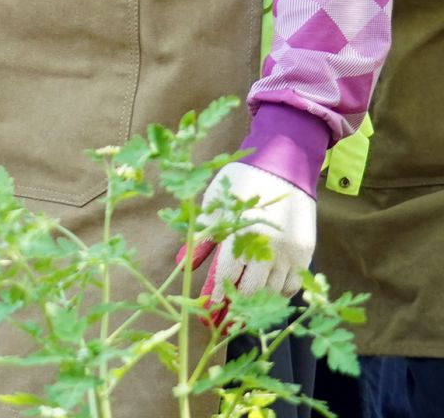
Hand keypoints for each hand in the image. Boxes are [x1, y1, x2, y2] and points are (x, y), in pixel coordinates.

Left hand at [189, 162, 315, 306]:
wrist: (285, 166)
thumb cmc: (241, 182)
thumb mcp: (215, 203)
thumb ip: (202, 237)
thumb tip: (181, 265)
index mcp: (241, 232)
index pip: (226, 275)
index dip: (216, 296)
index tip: (208, 312)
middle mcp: (268, 246)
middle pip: (251, 290)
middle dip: (236, 308)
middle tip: (225, 322)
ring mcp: (290, 252)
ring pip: (273, 291)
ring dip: (258, 304)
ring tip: (244, 313)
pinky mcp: (306, 253)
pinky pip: (293, 284)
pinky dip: (279, 293)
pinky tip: (267, 295)